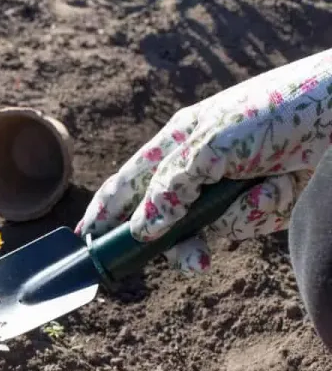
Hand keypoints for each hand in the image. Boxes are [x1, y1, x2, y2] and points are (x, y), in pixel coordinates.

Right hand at [78, 48, 331, 273]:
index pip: (127, 183)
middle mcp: (196, 169)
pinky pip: (243, 225)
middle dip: (180, 241)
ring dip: (235, 217)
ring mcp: (227, 189)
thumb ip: (170, 188)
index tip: (86, 239)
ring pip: (205, 230)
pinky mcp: (259, 204)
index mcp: (176, 142)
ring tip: (266, 193)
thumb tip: (142, 229)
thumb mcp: (211, 145)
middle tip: (195, 260)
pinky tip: (285, 185)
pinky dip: (262, 210)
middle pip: (162, 221)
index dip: (105, 211)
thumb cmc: (277, 111)